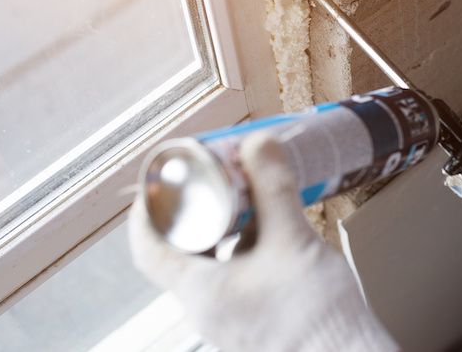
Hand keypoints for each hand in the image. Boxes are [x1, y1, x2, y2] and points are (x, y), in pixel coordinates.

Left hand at [128, 133, 397, 351]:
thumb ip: (273, 189)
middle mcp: (207, 307)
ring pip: (212, 260)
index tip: (159, 177)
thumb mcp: (293, 240)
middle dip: (195, 207)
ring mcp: (231, 315)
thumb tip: (257, 144)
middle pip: (180, 249)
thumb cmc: (315, 317)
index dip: (146, 209)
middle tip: (212, 176)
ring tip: (248, 194)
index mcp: (199, 291)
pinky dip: (247, 245)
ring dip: (225, 225)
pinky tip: (274, 228)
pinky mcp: (254, 317)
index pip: (147, 248)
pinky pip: (237, 273)